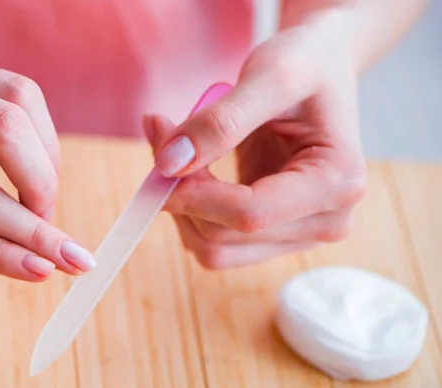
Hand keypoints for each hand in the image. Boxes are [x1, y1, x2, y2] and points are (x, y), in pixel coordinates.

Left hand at [144, 25, 367, 268]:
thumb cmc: (306, 66)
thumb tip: (170, 165)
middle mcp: (326, 221)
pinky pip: (216, 240)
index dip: (193, 194)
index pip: (250, 214)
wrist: (321, 72)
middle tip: (163, 138)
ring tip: (179, 151)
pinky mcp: (275, 234)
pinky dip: (192, 209)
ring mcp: (300, 234)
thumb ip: (220, 122)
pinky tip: (193, 169)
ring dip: (182, 206)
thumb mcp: (270, 75)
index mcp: (337, 183)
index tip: (160, 160)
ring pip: (215, 249)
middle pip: (225, 237)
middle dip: (182, 194)